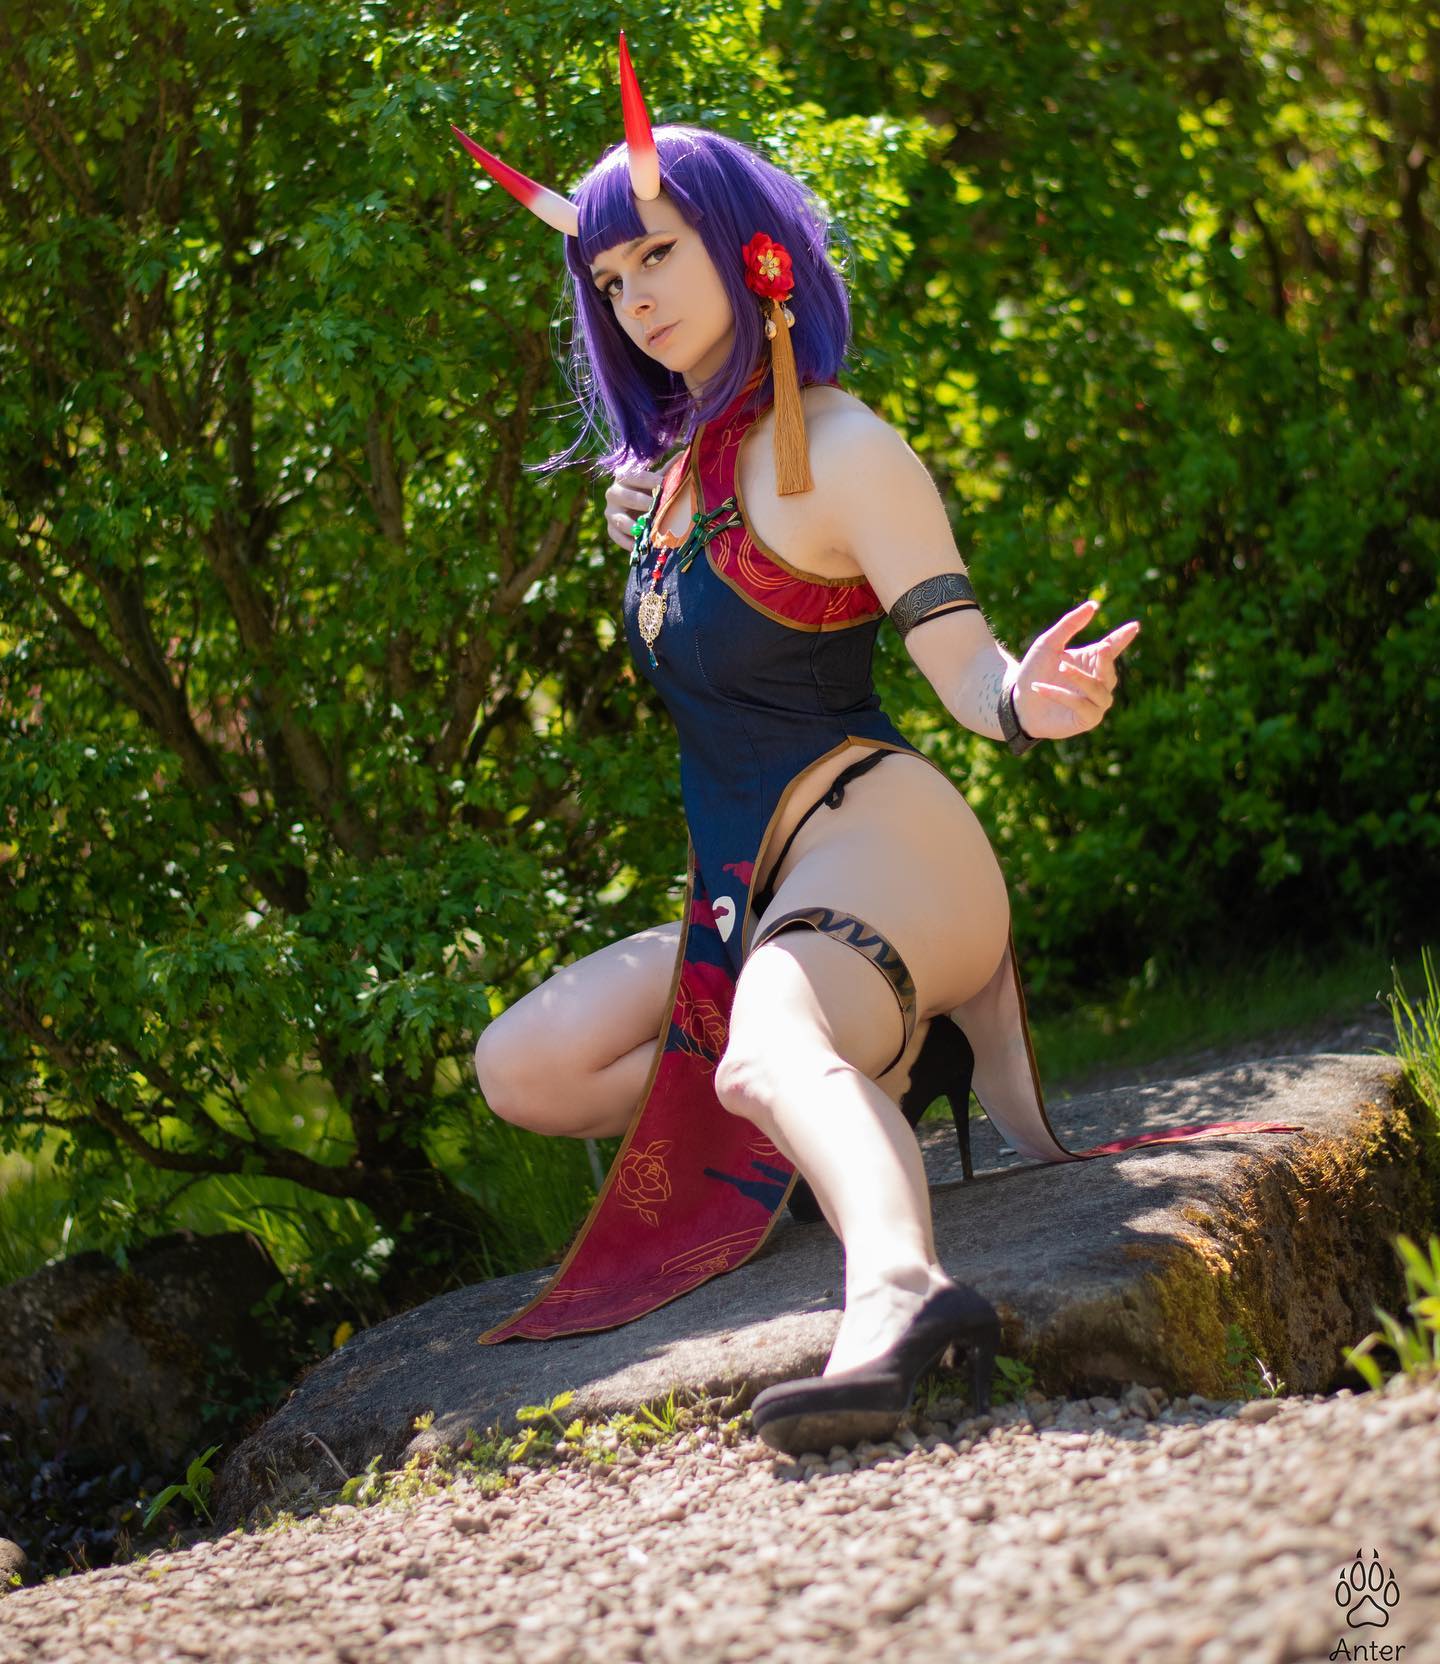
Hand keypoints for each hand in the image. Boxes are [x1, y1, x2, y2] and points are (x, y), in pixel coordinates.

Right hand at [604, 466, 662, 551]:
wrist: (637, 510)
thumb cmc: (651, 492)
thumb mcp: (658, 480)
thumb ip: (669, 470)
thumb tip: (685, 454)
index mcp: (624, 476)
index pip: (634, 476)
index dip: (649, 481)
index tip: (664, 485)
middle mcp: (613, 492)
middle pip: (625, 497)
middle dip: (644, 503)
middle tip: (659, 509)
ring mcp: (610, 512)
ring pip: (620, 520)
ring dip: (636, 526)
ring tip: (651, 531)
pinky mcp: (610, 529)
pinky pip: (616, 537)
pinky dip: (628, 543)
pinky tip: (642, 547)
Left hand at [1011, 600, 1140, 739]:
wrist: (1017, 701)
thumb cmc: (1035, 671)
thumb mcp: (1048, 644)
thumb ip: (1070, 625)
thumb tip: (1093, 606)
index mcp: (1092, 660)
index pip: (1112, 648)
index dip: (1123, 638)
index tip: (1134, 626)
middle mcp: (1098, 682)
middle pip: (1109, 671)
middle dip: (1107, 660)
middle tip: (1102, 648)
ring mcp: (1095, 702)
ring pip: (1098, 690)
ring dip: (1081, 678)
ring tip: (1062, 667)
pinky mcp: (1086, 720)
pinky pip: (1082, 706)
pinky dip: (1062, 696)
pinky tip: (1040, 687)